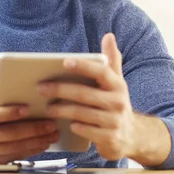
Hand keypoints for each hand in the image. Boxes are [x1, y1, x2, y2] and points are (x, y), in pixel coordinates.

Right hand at [0, 93, 59, 162]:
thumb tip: (22, 95)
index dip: (11, 112)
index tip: (28, 109)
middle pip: (10, 134)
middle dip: (33, 129)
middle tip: (50, 125)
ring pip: (16, 147)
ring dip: (37, 142)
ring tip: (52, 135)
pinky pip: (17, 156)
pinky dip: (32, 150)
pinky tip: (43, 144)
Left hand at [37, 33, 136, 160]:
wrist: (133, 136)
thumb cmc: (115, 103)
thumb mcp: (116, 82)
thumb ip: (111, 59)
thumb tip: (109, 35)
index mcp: (117, 85)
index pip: (101, 72)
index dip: (83, 66)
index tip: (64, 62)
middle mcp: (118, 102)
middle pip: (84, 94)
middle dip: (60, 90)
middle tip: (40, 87)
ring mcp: (114, 121)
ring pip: (81, 113)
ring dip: (61, 109)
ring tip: (45, 106)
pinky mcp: (109, 139)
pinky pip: (86, 131)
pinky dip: (73, 126)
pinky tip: (61, 124)